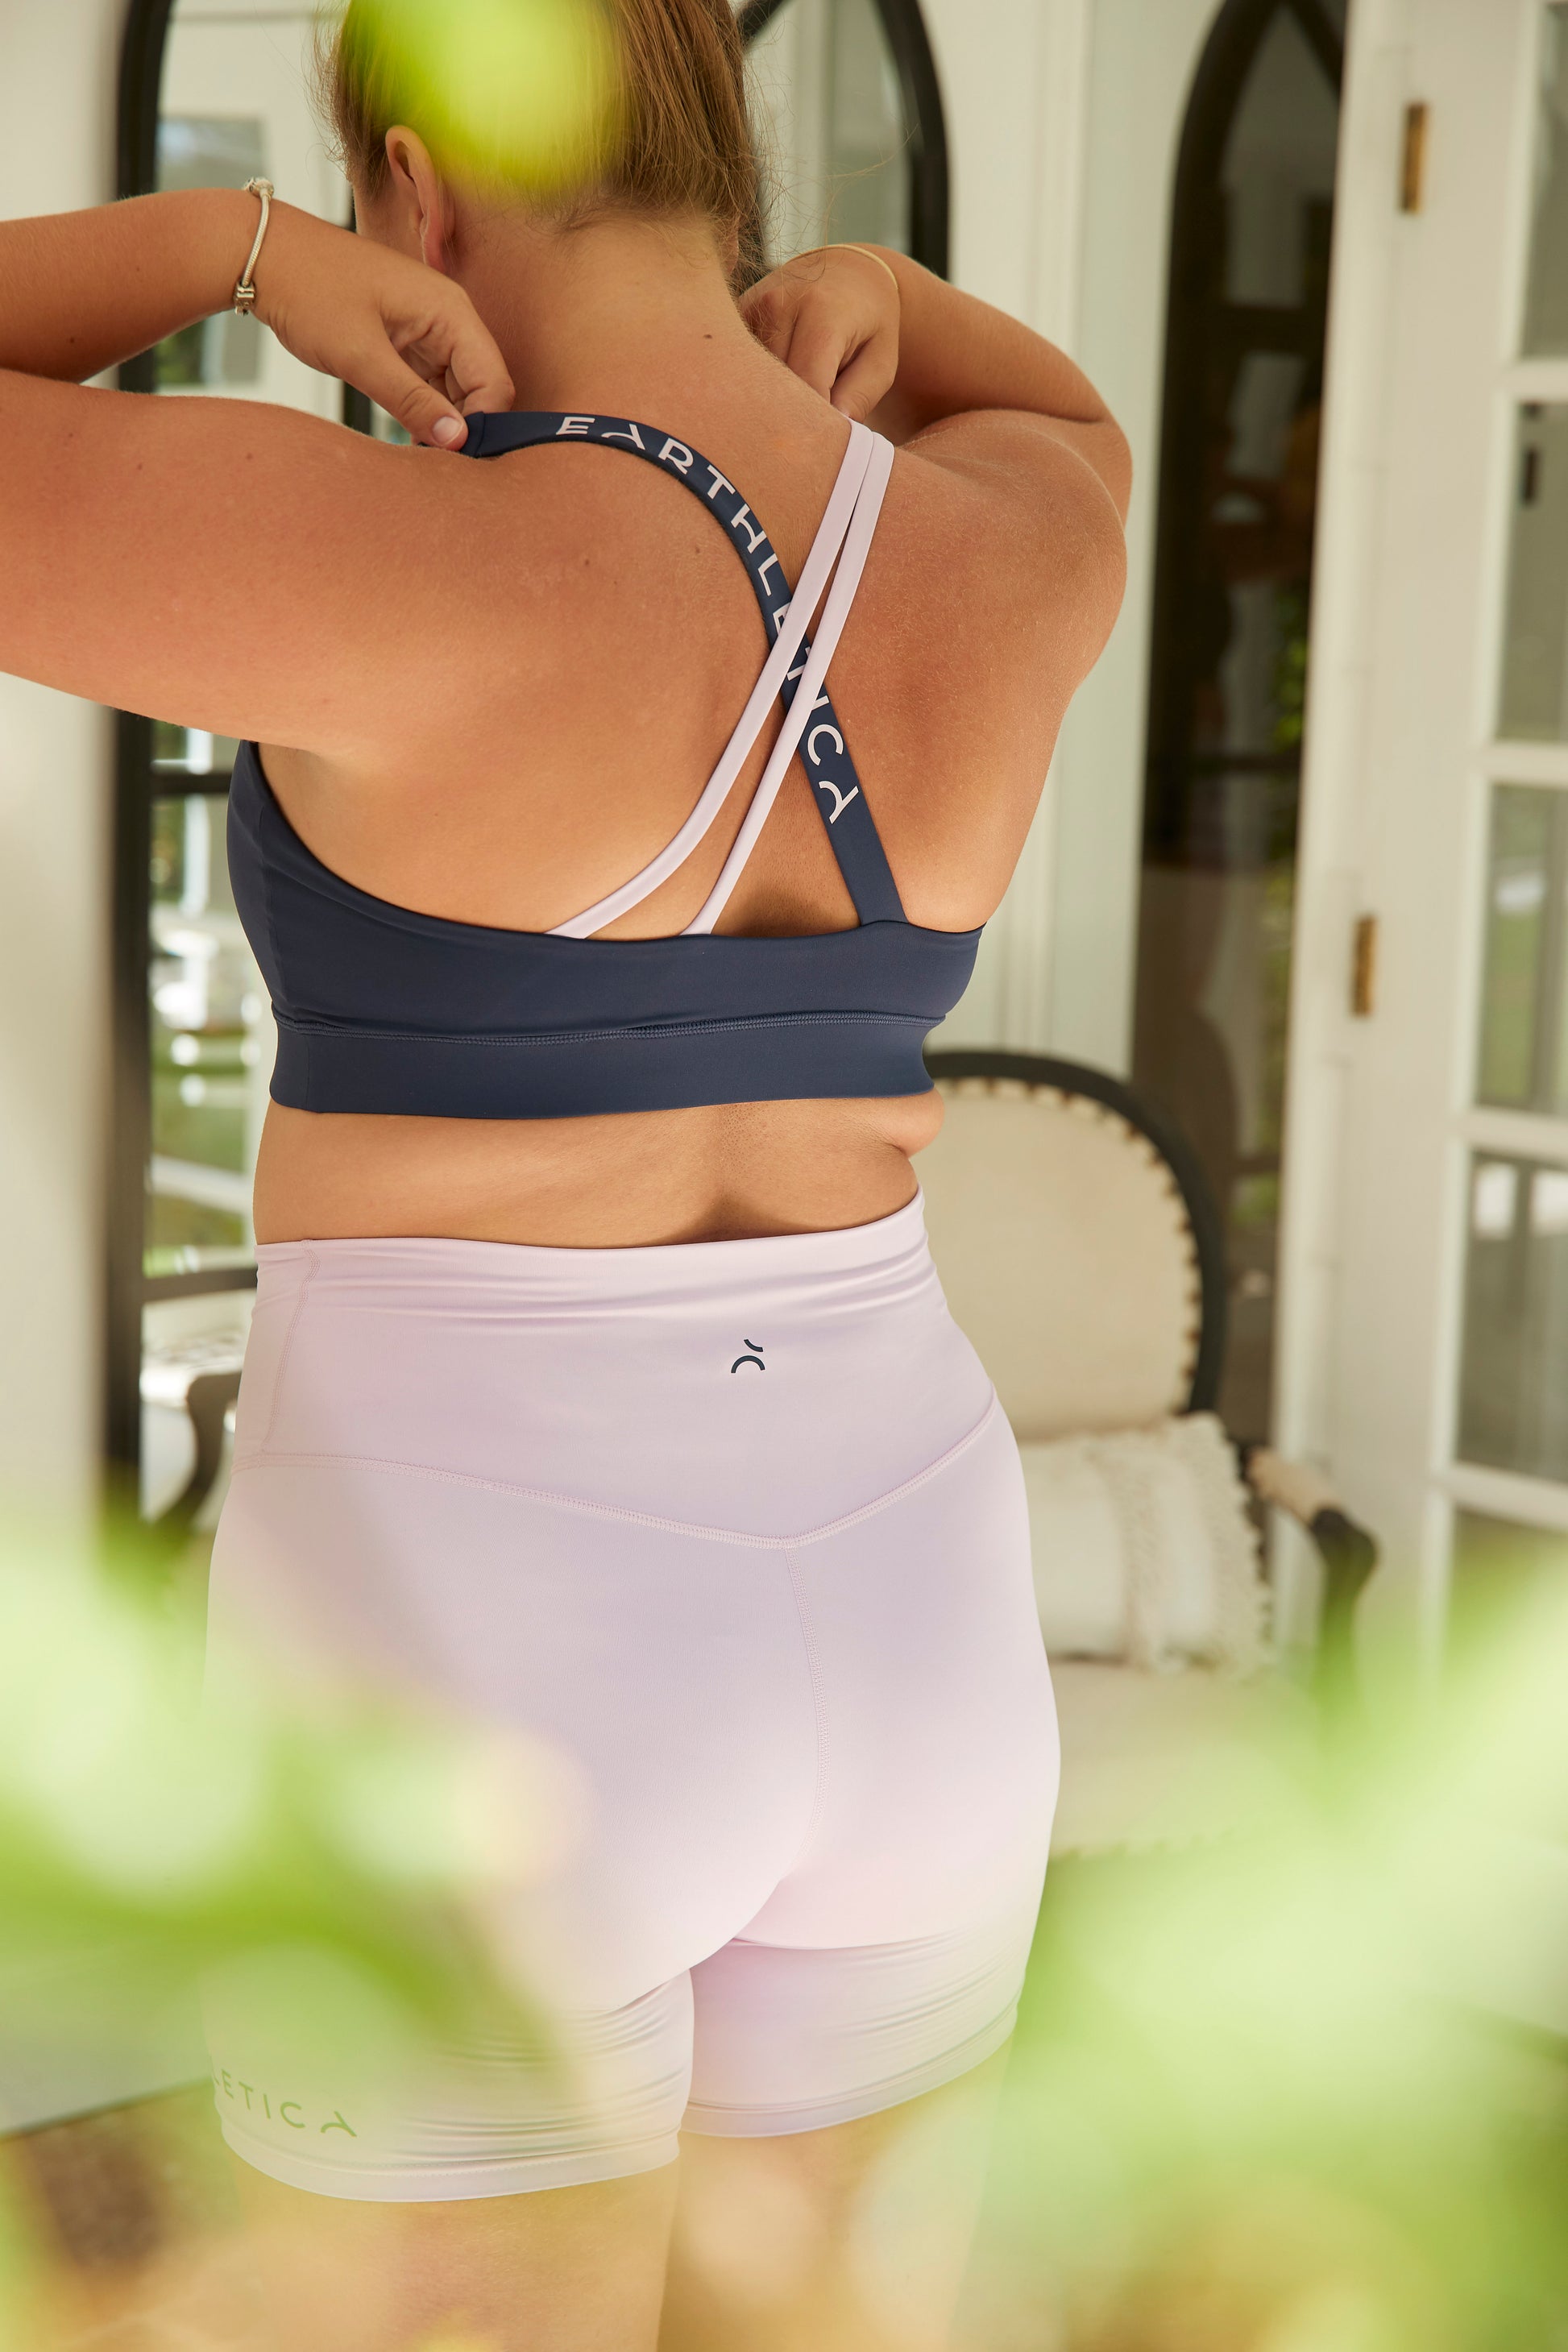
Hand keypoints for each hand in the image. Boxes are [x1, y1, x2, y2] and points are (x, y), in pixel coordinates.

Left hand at [246, 198, 513, 447]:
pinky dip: (422, 409)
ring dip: (441, 421)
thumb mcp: (361, 355)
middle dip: (463, 426)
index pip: (494, 381)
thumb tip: (456, 440)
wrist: (265, 257)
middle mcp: (448, 318)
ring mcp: (427, 329)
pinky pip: (429, 383)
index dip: (482, 424)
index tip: (454, 458)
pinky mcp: (405, 341)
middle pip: (480, 388)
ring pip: (455, 390)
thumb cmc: (310, 288)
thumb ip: (412, 401)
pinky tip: (407, 432)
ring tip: (418, 451)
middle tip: (435, 464)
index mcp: (450, 310)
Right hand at [740, 245, 899, 422]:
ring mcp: (751, 307)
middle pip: (774, 385)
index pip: (808, 386)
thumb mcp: (881, 363)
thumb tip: (829, 431)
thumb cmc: (869, 327)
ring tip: (797, 396)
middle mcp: (779, 304)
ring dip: (772, 398)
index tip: (823, 441)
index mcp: (822, 313)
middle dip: (791, 412)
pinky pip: (741, 366)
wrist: (847, 274)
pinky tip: (776, 381)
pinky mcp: (736, 314)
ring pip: (753, 380)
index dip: (814, 422)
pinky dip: (757, 382)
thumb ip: (858, 399)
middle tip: (808, 429)